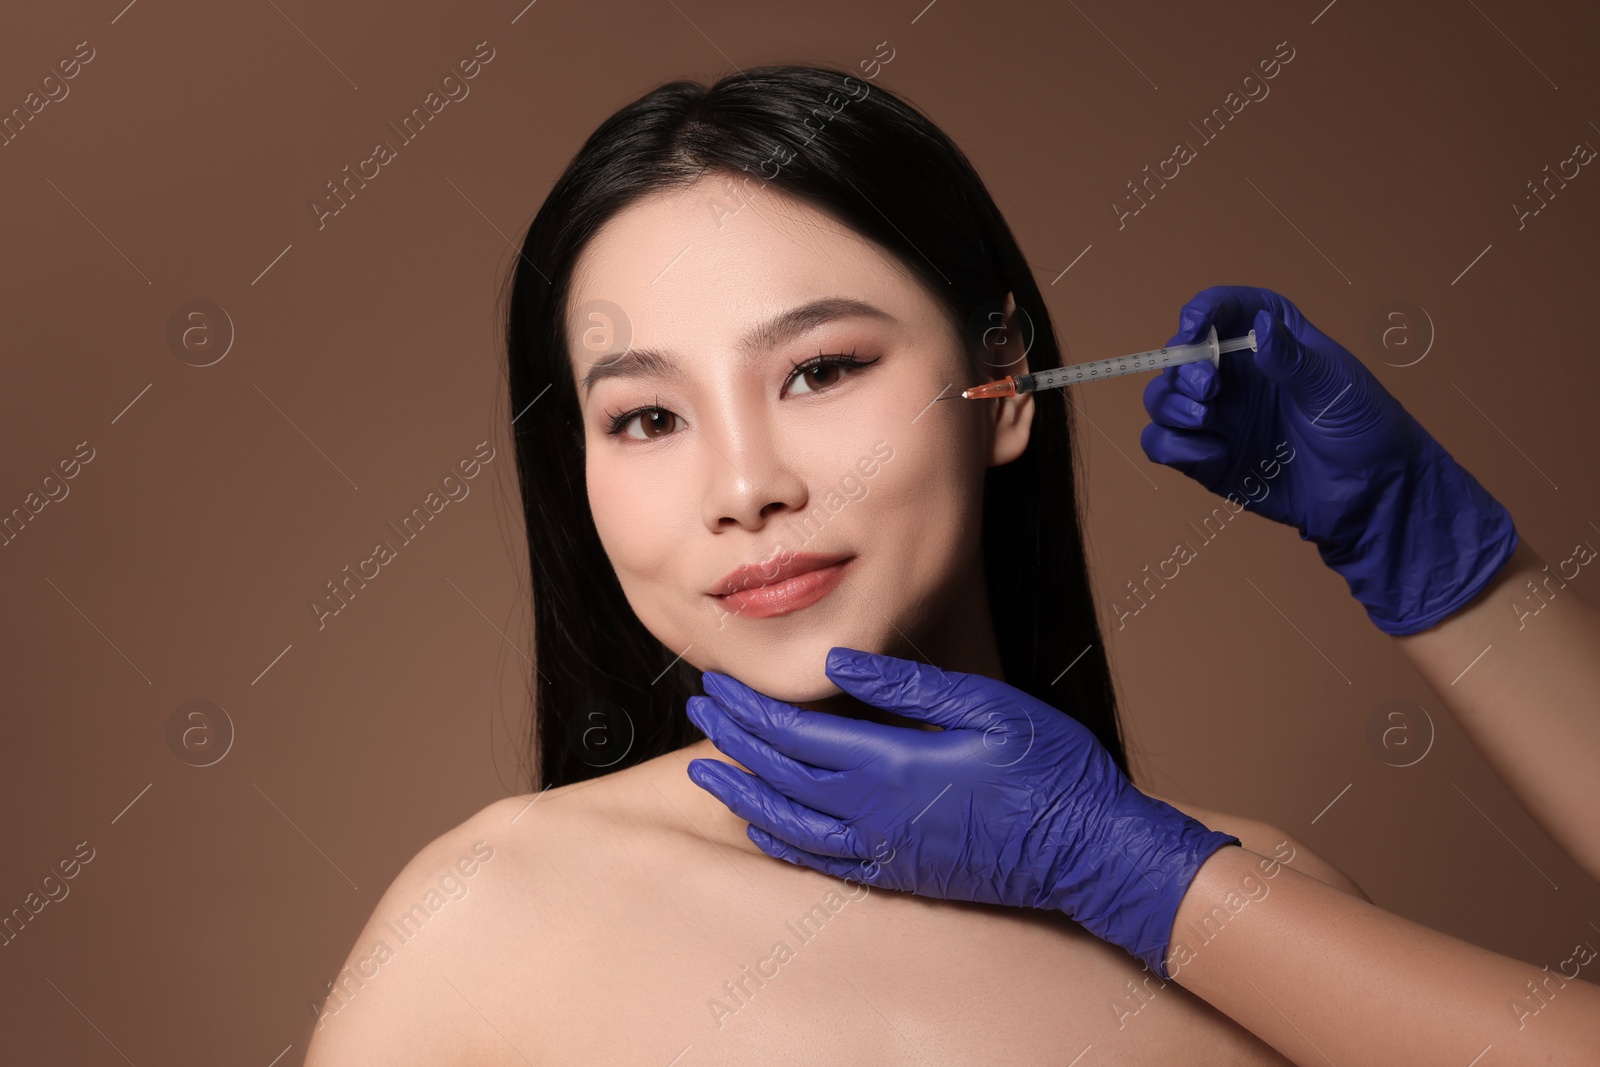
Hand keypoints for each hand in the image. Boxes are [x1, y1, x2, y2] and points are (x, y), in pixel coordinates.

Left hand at [683, 646, 1238, 977]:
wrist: (1088, 849)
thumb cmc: (1048, 769)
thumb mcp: (986, 705)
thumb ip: (905, 685)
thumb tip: (836, 663)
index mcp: (891, 765)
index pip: (794, 734)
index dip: (749, 707)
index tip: (717, 683)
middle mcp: (873, 815)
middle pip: (778, 774)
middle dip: (732, 738)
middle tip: (698, 708)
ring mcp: (882, 852)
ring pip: (786, 824)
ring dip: (740, 791)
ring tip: (703, 767)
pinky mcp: (896, 876)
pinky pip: (818, 861)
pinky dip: (778, 839)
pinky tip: (760, 824)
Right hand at [1139, 284, 1517, 634]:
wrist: (1370, 493)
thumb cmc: (1363, 428)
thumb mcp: (1334, 384)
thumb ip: (1291, 359)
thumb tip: (1259, 329)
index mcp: (1270, 341)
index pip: (1225, 310)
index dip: (1203, 312)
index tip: (1194, 327)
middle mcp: (1236, 375)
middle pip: (1181, 355)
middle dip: (1183, 367)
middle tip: (1208, 388)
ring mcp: (1219, 417)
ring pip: (1163, 399)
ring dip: (1171, 405)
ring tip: (1205, 417)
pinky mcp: (1207, 458)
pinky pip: (1164, 445)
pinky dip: (1173, 446)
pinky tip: (1212, 454)